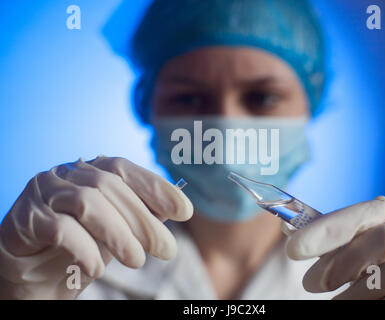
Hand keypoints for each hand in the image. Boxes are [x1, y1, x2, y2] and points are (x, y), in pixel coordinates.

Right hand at [0, 156, 192, 298]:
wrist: (32, 274)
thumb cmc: (79, 247)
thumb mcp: (117, 231)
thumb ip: (141, 216)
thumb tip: (178, 205)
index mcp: (90, 172)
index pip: (124, 170)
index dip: (157, 187)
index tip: (185, 210)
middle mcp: (66, 175)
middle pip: (110, 187)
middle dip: (144, 220)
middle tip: (167, 249)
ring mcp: (43, 193)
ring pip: (88, 203)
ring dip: (119, 234)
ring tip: (138, 261)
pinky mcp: (25, 219)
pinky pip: (60, 228)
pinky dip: (85, 249)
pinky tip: (97, 269)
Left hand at [282, 196, 384, 298]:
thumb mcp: (367, 233)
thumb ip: (334, 233)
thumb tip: (290, 232)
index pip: (356, 215)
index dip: (324, 231)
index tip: (293, 248)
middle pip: (376, 243)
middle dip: (338, 266)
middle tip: (310, 283)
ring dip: (353, 294)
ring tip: (334, 301)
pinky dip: (376, 304)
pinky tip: (362, 303)